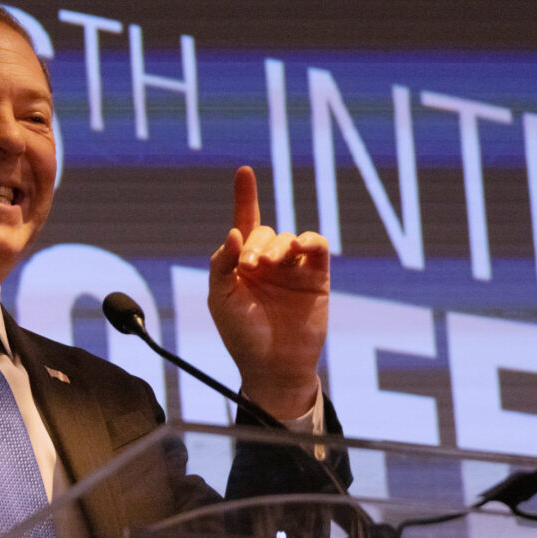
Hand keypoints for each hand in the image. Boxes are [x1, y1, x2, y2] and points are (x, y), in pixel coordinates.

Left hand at [208, 166, 329, 419]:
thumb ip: (222, 264)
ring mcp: (292, 268)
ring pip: (287, 238)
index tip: (244, 171)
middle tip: (251, 266)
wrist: (272, 366)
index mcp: (241, 264)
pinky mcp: (316, 277)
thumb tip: (235, 233)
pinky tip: (299, 247)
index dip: (245, 197)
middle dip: (255, 244)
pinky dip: (308, 240)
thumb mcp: (220, 298)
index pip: (243, 223)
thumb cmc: (241, 335)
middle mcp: (267, 262)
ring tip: (269, 265)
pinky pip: (315, 247)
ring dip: (277, 246)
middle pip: (263, 231)